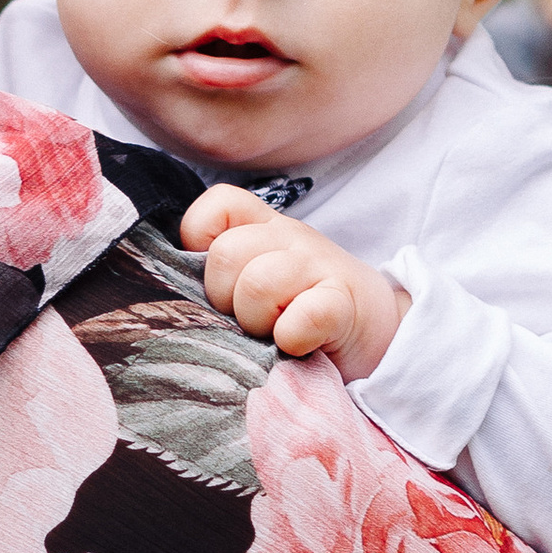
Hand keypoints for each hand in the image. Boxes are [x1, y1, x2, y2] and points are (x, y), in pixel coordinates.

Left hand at [182, 183, 408, 378]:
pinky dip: (293, 338)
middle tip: (249, 321)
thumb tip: (173, 297)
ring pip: (258, 283)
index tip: (218, 283)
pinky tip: (298, 346)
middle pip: (226, 254)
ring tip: (273, 336)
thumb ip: (224, 275)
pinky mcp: (345, 304)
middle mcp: (290, 237)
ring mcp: (320, 267)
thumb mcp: (261, 281)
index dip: (200, 243)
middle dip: (225, 299)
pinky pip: (304, 316)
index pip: (217, 205)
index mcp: (264, 227)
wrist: (378, 333)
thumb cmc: (302, 312)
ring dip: (257, 322)